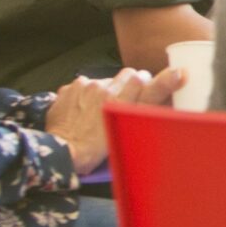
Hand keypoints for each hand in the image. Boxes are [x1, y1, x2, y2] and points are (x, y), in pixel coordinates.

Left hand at [44, 68, 185, 172]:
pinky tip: (81, 109)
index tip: (150, 86)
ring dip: (105, 89)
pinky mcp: (71, 88)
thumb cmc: (93, 150)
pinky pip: (83, 85)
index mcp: (121, 102)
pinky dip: (84, 94)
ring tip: (98, 109)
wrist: (62, 152)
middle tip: (124, 99)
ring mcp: (86, 86)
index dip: (148, 82)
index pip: (143, 78)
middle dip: (129, 83)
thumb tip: (163, 100)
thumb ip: (143, 111)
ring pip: (105, 80)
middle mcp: (106, 90)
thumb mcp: (125, 133)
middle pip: (128, 74)